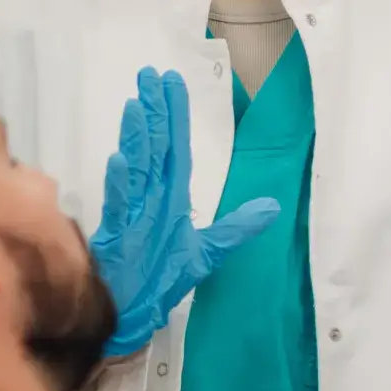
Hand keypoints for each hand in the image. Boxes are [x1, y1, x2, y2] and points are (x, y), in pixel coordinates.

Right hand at [89, 67, 279, 358]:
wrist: (136, 315)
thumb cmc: (163, 279)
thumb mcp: (208, 252)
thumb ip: (237, 227)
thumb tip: (273, 205)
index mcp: (170, 198)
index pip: (176, 149)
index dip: (175, 115)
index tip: (170, 82)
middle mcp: (151, 199)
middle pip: (155, 149)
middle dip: (155, 112)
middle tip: (150, 75)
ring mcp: (133, 215)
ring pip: (138, 170)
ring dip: (139, 139)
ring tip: (139, 106)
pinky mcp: (118, 237)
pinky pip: (121, 207)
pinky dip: (121, 185)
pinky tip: (120, 162)